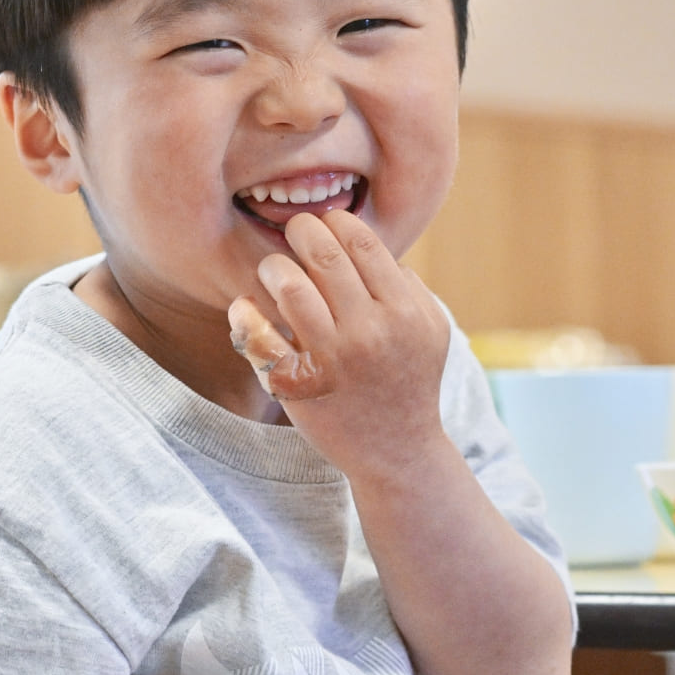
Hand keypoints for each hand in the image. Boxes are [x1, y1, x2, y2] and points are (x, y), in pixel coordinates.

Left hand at [227, 210, 450, 475]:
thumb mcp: (430, 329)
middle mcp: (370, 333)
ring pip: (289, 286)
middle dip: (301, 231)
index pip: (362, 242)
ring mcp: (332, 361)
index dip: (336, 221)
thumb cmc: (409, 381)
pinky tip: (244, 307)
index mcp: (404, 312)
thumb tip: (367, 244)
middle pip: (323, 256)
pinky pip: (258, 337)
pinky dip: (243, 314)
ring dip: (273, 267)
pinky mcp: (298, 386)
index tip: (324, 224)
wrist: (397, 452)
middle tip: (293, 231)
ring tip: (273, 270)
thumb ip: (407, 284)